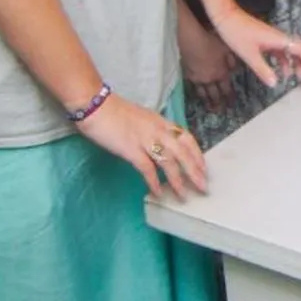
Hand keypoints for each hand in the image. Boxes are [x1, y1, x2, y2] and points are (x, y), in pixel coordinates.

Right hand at [75, 93, 207, 198]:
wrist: (96, 105)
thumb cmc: (116, 112)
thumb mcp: (142, 119)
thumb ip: (153, 131)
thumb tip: (160, 146)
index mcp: (161, 122)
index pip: (186, 138)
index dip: (196, 154)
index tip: (203, 168)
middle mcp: (158, 130)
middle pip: (182, 152)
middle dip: (194, 170)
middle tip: (203, 186)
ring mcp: (145, 139)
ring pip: (168, 161)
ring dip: (178, 180)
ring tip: (183, 195)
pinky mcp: (131, 148)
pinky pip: (147, 168)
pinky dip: (154, 181)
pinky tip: (158, 192)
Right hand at [178, 14, 239, 114]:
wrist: (191, 39)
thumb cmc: (211, 41)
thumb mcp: (227, 48)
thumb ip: (232, 60)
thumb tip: (234, 69)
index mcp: (221, 73)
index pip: (227, 89)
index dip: (230, 97)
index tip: (232, 104)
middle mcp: (210, 79)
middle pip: (215, 95)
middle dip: (219, 103)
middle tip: (221, 111)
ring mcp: (197, 79)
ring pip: (203, 94)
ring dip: (207, 102)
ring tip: (209, 108)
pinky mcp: (187, 75)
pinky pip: (193, 87)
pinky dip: (196, 93)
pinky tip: (197, 95)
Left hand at [213, 7, 300, 90]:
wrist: (226, 17)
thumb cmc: (236, 32)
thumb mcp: (249, 55)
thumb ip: (263, 70)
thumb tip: (275, 83)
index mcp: (278, 39)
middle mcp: (279, 37)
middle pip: (300, 49)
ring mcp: (273, 38)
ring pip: (291, 50)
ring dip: (296, 63)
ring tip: (297, 76)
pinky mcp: (266, 39)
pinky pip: (281, 50)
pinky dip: (284, 61)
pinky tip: (281, 70)